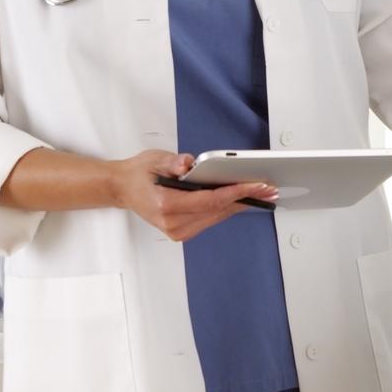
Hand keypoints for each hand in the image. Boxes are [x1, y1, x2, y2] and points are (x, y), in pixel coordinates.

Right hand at [112, 150, 276, 241]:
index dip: (236, 192)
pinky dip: (226, 208)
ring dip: (239, 205)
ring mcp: (177, 230)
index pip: (210, 200)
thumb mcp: (154, 159)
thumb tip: (189, 164)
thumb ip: (173, 162)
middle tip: (268, 188)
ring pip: (217, 217)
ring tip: (261, 193)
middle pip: (218, 211)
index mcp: (166, 206)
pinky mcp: (182, 232)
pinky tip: (241, 199)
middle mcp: (173, 223)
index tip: (255, 186)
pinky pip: (210, 219)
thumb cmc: (139, 174)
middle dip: (245, 198)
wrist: (124, 189)